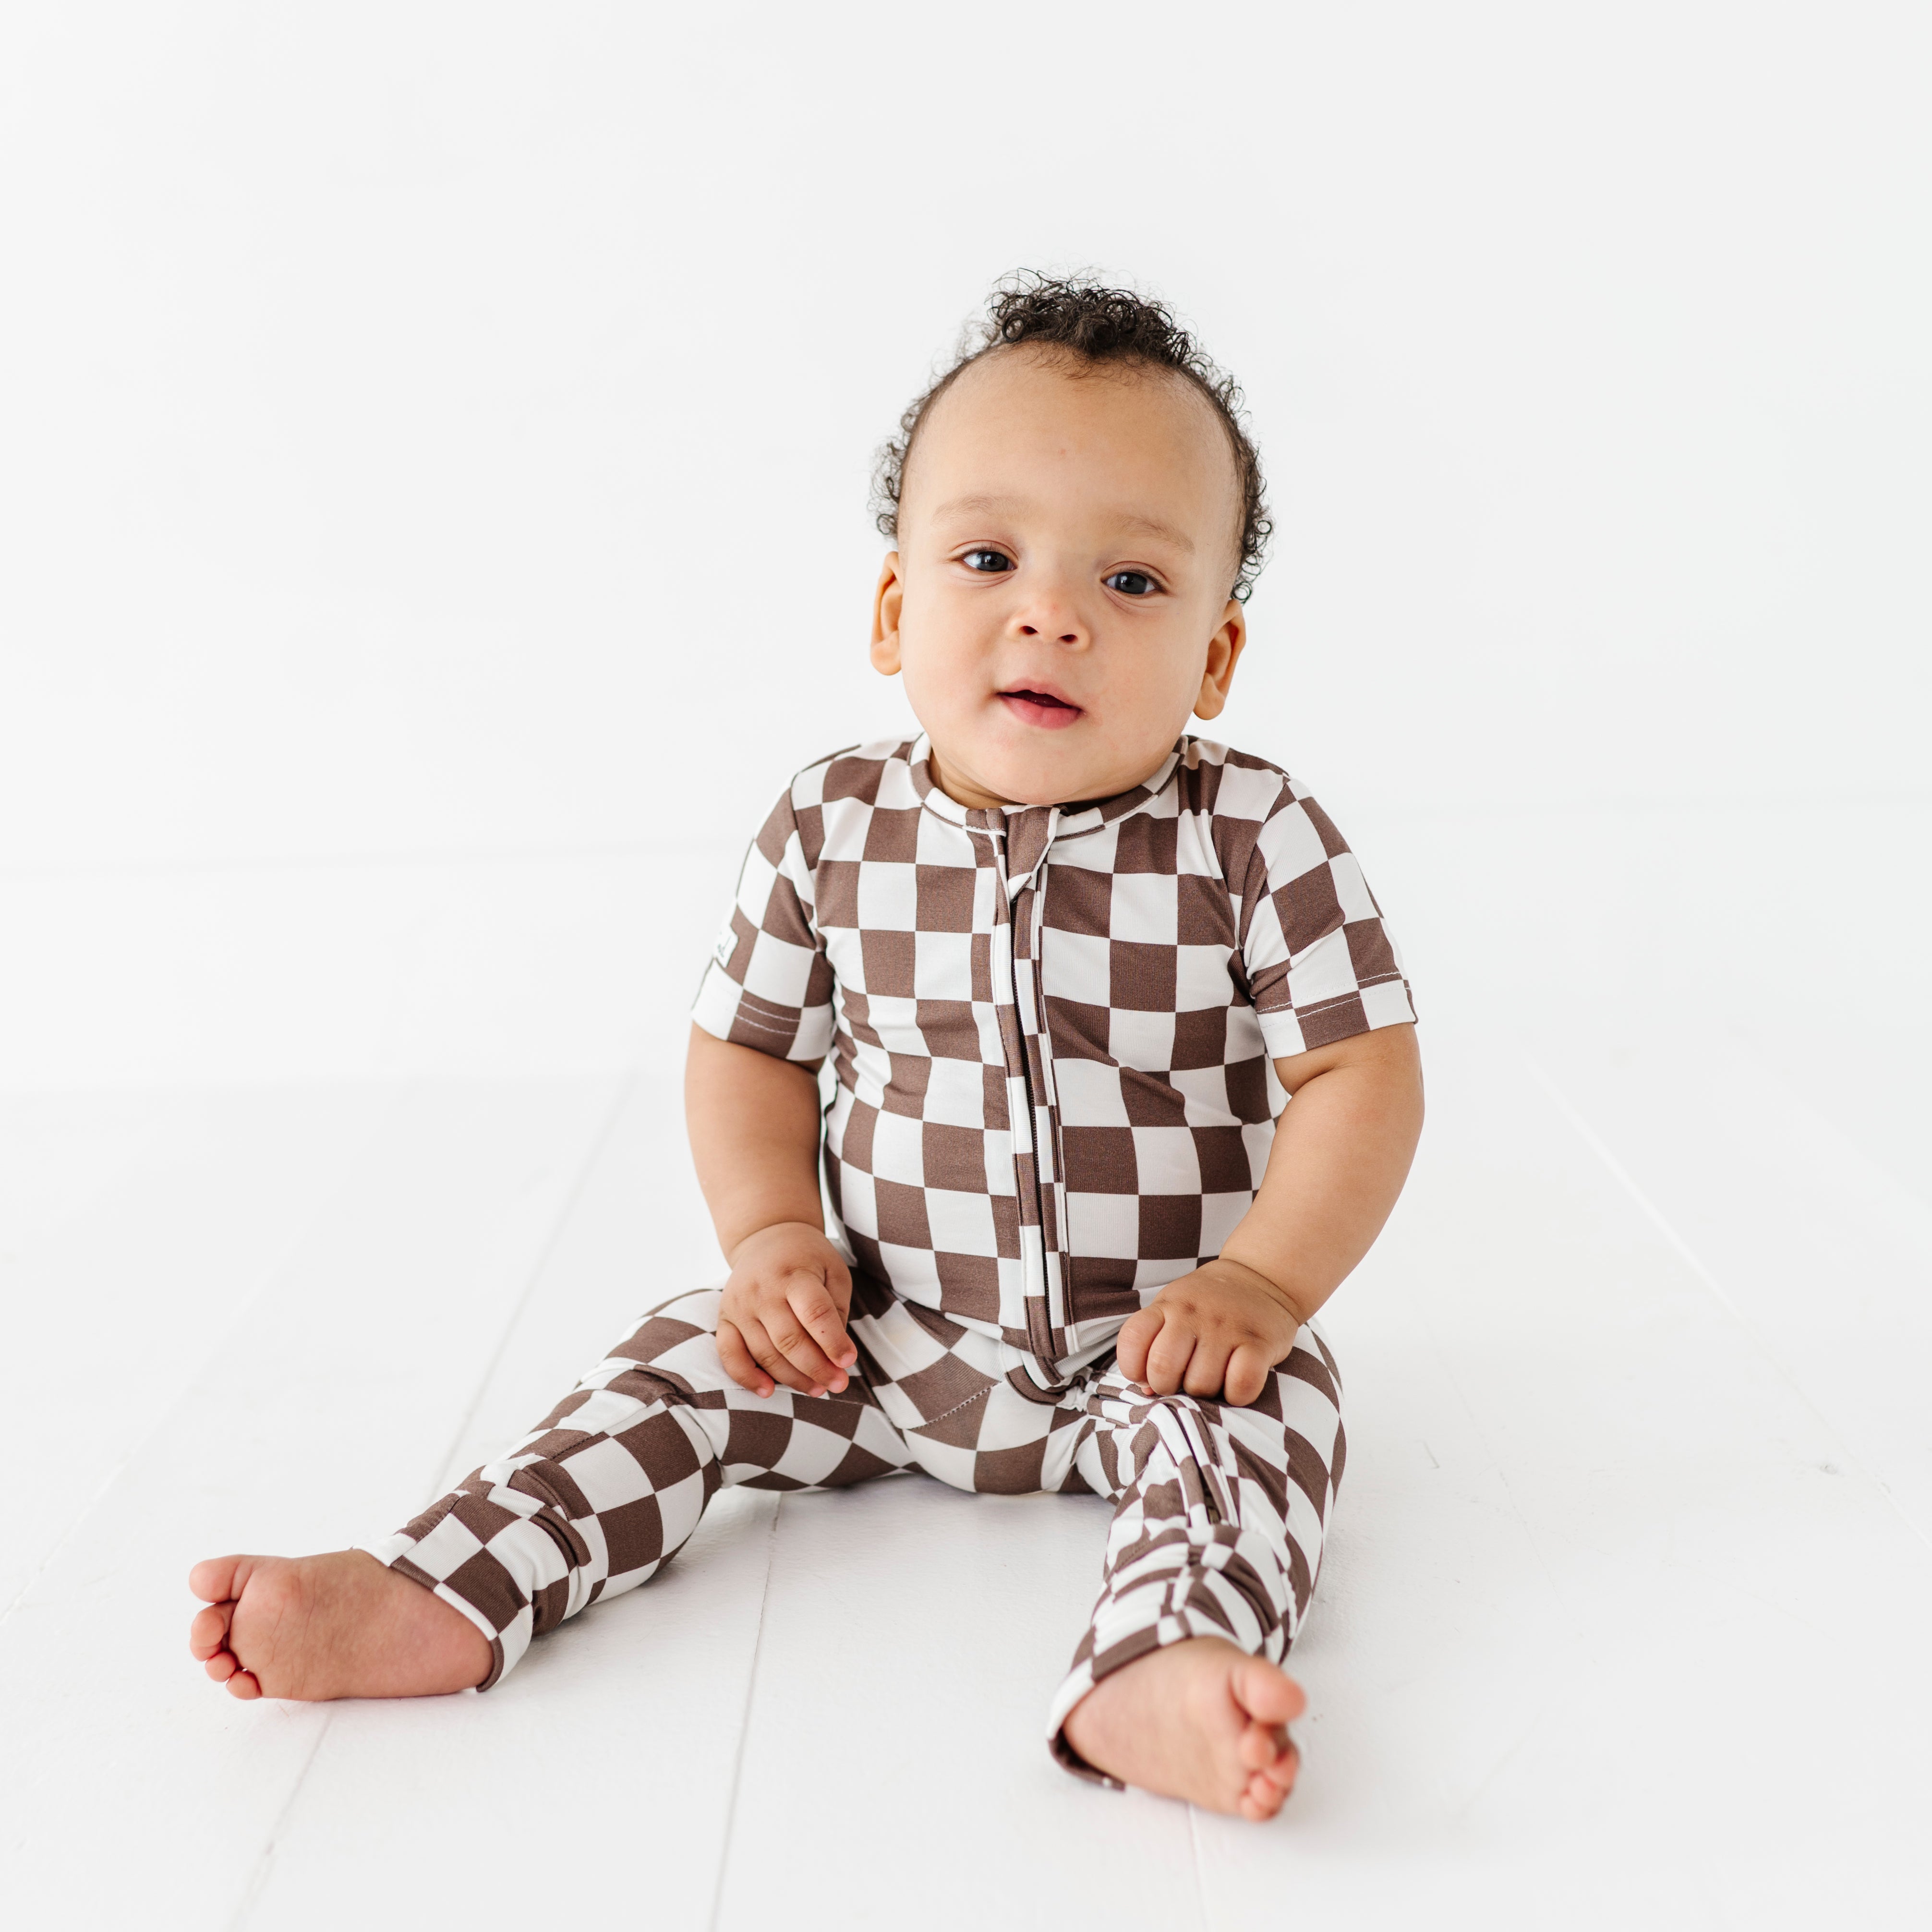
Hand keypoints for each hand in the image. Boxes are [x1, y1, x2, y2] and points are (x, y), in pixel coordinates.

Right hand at [716, 1221, 856, 1399]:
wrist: (766, 1237)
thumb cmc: (807, 1259)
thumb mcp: (833, 1271)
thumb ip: (835, 1309)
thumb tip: (836, 1354)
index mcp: (794, 1274)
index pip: (814, 1313)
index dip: (833, 1341)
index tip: (849, 1362)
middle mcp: (762, 1290)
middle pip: (789, 1340)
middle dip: (817, 1368)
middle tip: (838, 1384)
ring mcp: (739, 1305)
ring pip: (764, 1353)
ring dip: (792, 1378)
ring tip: (817, 1389)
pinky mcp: (724, 1318)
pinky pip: (729, 1354)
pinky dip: (746, 1377)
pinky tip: (768, 1391)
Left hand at [1115, 1258, 1304, 1407]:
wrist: (1258, 1279)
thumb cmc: (1207, 1307)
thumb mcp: (1172, 1311)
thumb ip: (1153, 1347)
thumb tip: (1146, 1391)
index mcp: (1167, 1306)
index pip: (1132, 1339)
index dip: (1133, 1367)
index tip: (1148, 1372)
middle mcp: (1193, 1314)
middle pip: (1163, 1368)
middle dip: (1168, 1387)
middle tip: (1182, 1380)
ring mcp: (1227, 1327)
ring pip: (1201, 1384)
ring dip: (1205, 1393)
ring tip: (1213, 1376)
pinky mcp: (1260, 1343)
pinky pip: (1241, 1385)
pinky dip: (1237, 1395)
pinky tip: (1236, 1382)